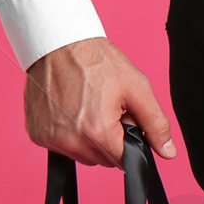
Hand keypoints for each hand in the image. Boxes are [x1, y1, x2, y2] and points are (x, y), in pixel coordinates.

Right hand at [24, 36, 177, 167]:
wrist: (58, 43)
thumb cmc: (96, 61)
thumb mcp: (136, 87)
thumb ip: (155, 124)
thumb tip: (167, 152)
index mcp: (97, 132)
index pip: (123, 160)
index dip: (128, 139)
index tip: (122, 117)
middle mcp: (70, 141)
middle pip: (102, 159)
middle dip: (109, 139)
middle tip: (106, 108)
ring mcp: (50, 139)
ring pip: (81, 155)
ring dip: (88, 139)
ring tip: (87, 106)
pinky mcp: (36, 134)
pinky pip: (61, 147)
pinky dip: (68, 133)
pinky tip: (70, 109)